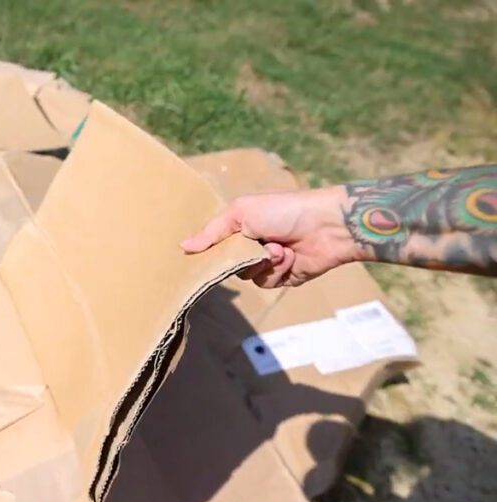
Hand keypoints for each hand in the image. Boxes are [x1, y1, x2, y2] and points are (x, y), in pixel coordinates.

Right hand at [180, 186, 360, 287]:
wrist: (327, 225)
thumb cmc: (284, 210)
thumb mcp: (242, 212)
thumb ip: (212, 232)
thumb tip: (183, 246)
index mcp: (242, 226)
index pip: (215, 245)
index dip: (209, 251)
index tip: (201, 256)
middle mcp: (253, 245)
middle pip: (228, 264)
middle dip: (241, 257)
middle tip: (254, 246)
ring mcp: (268, 262)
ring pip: (247, 276)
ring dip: (263, 263)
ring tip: (280, 248)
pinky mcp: (283, 277)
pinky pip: (267, 283)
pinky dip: (277, 270)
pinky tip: (290, 257)